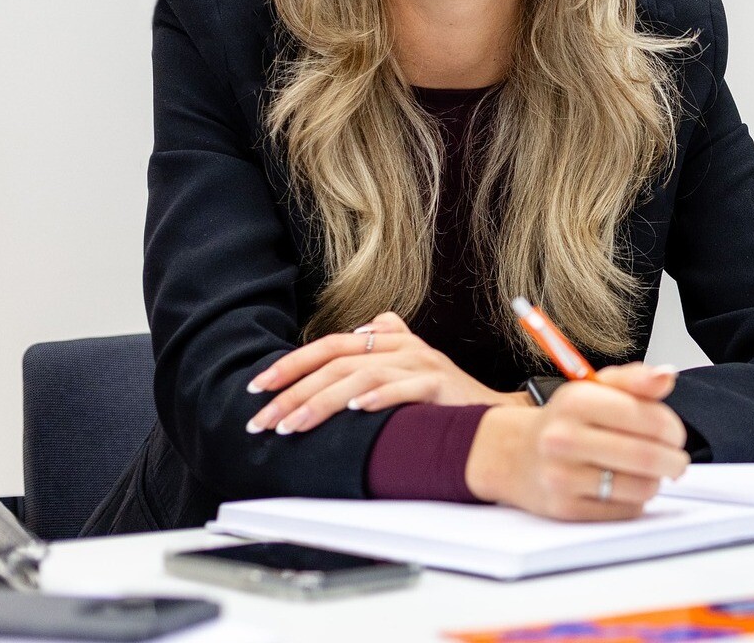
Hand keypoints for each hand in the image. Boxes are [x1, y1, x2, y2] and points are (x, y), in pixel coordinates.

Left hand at [245, 312, 520, 434]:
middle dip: (293, 391)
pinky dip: (376, 398)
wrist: (495, 413)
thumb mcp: (414, 364)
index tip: (259, 387)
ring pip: (359, 376)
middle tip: (262, 419)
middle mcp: (402, 346)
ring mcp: (422, 363)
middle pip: (336, 361)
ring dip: (320, 402)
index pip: (331, 344)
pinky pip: (403, 388)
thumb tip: (364, 326)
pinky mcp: (440, 384)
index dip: (292, 363)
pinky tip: (352, 411)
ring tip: (291, 426)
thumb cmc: (447, 395)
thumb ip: (389, 342)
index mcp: (390, 340)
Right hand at [465, 364, 688, 520]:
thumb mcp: (595, 388)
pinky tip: (625, 488)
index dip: (673, 429)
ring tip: (649, 473)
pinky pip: (624, 510)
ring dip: (655, 482)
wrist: (513, 454)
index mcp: (577, 401)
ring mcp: (562, 476)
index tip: (675, 435)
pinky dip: (635, 500)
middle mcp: (565, 438)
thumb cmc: (565, 421)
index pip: (647, 418)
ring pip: (640, 487)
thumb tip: (667, 375)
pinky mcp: (565, 508)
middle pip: (647, 456)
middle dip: (673, 461)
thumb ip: (635, 380)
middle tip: (676, 461)